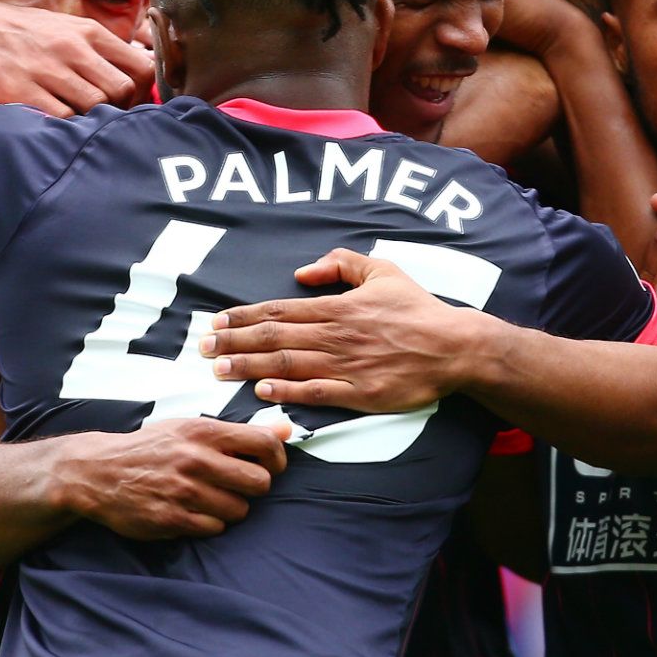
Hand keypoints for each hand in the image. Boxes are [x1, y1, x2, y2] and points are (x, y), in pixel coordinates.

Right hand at [0, 0, 154, 115]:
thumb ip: (99, 50)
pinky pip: (61, 118)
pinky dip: (65, 127)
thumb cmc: (23, 33)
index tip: (129, 104)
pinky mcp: (22, 90)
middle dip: (119, 111)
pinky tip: (57, 126)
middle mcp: (73, 48)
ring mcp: (47, 69)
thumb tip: (135, 78)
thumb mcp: (67, 28)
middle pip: (122, 91)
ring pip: (95, 106)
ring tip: (78, 122)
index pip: (141, 67)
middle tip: (104, 120)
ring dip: (91, 120)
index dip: (142, 93)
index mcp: (89, 32)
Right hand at [65, 417, 289, 539]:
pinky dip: (209, 523)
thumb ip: (240, 433)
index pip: (265, 444)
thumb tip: (288, 432)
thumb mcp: (191, 429)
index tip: (270, 466)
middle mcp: (196, 460)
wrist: (99, 471)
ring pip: (239, 510)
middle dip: (253, 487)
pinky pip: (215, 528)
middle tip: (236, 485)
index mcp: (204, 432)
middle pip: (259, 483)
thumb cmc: (152, 448)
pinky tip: (193, 511)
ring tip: (209, 498)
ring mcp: (184, 492)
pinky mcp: (172, 519)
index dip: (277, 459)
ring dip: (230, 508)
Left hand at [202, 249, 484, 410]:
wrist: (453, 346)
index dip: (244, 316)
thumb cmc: (417, 309)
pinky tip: (261, 392)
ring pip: (287, 365)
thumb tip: (303, 270)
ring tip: (218, 369)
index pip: (279, 310)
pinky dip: (286, 392)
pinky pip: (315, 393)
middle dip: (234, 341)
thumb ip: (341, 262)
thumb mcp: (382, 270)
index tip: (216, 320)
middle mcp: (335, 335)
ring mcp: (345, 366)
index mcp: (337, 306)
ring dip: (248, 367)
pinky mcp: (359, 394)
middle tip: (202, 347)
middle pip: (273, 338)